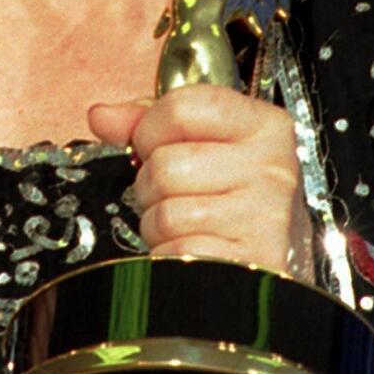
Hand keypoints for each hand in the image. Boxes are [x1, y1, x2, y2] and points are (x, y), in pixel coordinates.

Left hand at [88, 86, 313, 281]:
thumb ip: (151, 122)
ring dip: (161, 226)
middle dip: (152, 185)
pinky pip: (176, 253)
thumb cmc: (236, 201)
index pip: (181, 107)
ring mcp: (265, 219)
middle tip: (178, 195)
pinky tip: (197, 250)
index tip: (156, 145)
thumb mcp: (205, 144)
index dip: (150, 128)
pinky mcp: (249, 264)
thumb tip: (101, 116)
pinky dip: (172, 256)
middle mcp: (272, 168)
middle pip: (164, 164)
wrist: (272, 266)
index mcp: (264, 126)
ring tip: (189, 226)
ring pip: (165, 213)